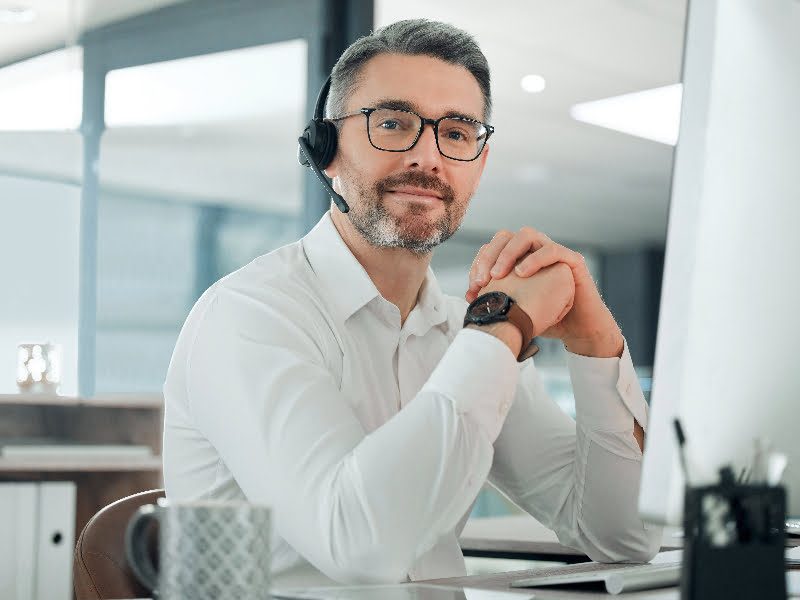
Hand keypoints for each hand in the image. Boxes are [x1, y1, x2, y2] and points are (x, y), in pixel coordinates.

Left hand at [467, 227, 622, 356]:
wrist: (577, 329)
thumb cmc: (545, 317)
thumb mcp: (515, 308)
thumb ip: (496, 298)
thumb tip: (470, 297)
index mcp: (518, 258)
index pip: (493, 248)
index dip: (480, 263)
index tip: (473, 287)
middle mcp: (534, 250)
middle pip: (505, 236)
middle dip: (489, 255)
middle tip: (482, 279)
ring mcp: (553, 252)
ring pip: (527, 235)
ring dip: (508, 252)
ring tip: (499, 274)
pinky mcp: (572, 259)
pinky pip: (552, 249)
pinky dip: (535, 258)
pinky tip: (522, 273)